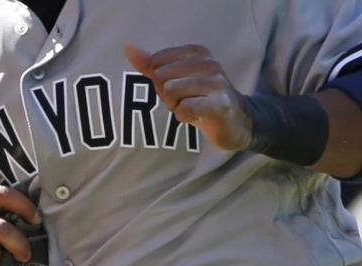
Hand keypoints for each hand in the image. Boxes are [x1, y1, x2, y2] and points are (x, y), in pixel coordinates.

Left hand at [124, 43, 250, 150]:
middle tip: (188, 101)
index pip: (155, 64)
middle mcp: (208, 62)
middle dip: (168, 97)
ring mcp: (216, 82)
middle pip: (162, 79)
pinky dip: (185, 117)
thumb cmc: (198, 98)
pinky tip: (198, 117)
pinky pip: (184, 109)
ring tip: (194, 108)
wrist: (233, 121)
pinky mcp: (219, 103)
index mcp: (196, 52)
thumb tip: (127, 48)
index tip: (180, 89)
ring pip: (171, 93)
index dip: (161, 83)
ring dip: (177, 107)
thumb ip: (149, 64)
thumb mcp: (173, 78)